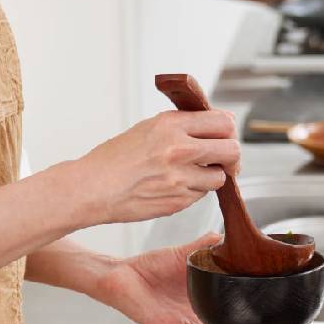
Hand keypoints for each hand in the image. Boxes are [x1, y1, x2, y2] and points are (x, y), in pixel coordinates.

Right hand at [75, 110, 239, 224]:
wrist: (92, 188)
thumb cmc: (115, 159)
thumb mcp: (148, 128)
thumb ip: (183, 125)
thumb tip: (220, 124)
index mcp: (170, 125)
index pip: (222, 121)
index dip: (228, 129)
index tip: (226, 134)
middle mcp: (179, 149)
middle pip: (231, 149)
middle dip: (231, 155)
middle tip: (223, 158)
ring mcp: (180, 178)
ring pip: (220, 177)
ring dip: (212, 176)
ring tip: (192, 174)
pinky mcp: (178, 202)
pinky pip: (201, 195)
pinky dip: (194, 191)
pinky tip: (174, 186)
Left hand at [93, 234, 227, 323]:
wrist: (121, 274)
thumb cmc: (149, 267)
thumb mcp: (184, 254)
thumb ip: (205, 245)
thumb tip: (226, 235)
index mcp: (197, 296)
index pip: (222, 305)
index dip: (239, 307)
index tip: (261, 307)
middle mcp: (190, 313)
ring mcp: (180, 322)